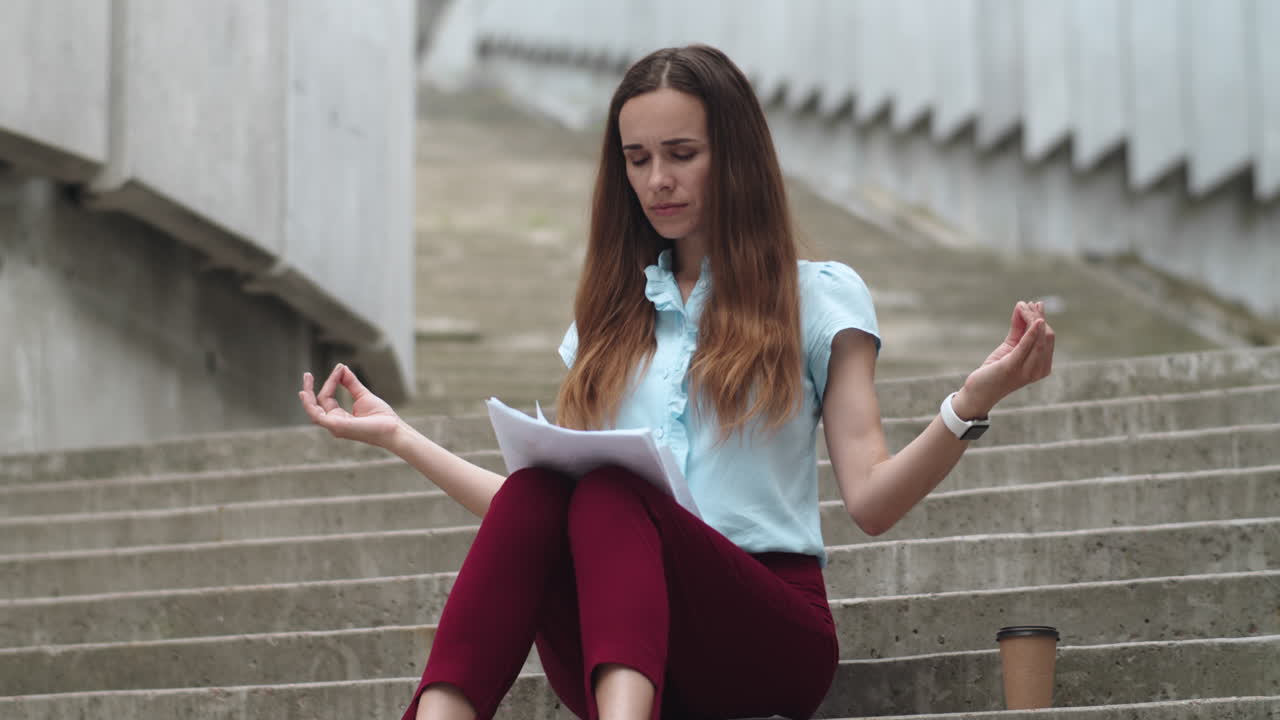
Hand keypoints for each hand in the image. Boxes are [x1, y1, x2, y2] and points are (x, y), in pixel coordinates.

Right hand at [298, 363, 403, 447]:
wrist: (392, 428)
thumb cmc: (381, 416)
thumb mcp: (362, 395)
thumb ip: (351, 383)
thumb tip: (341, 368)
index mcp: (339, 417)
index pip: (327, 398)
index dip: (331, 381)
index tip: (340, 368)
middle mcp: (334, 423)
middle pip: (316, 405)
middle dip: (309, 389)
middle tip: (306, 374)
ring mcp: (334, 426)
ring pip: (313, 411)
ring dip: (307, 396)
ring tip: (307, 379)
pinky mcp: (337, 426)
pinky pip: (318, 416)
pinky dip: (311, 404)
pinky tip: (307, 393)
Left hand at [954, 301, 1055, 417]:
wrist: (979, 392)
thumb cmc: (995, 370)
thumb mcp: (1010, 347)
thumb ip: (1019, 330)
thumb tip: (1024, 307)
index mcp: (1043, 366)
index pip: (1048, 338)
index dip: (1041, 319)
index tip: (1033, 305)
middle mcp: (1040, 370)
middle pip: (1046, 335)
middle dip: (1037, 316)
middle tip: (1025, 304)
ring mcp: (1028, 370)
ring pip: (1039, 337)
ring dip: (1032, 318)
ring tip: (1023, 305)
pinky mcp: (1013, 366)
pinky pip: (1027, 345)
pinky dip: (1032, 331)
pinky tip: (1035, 319)